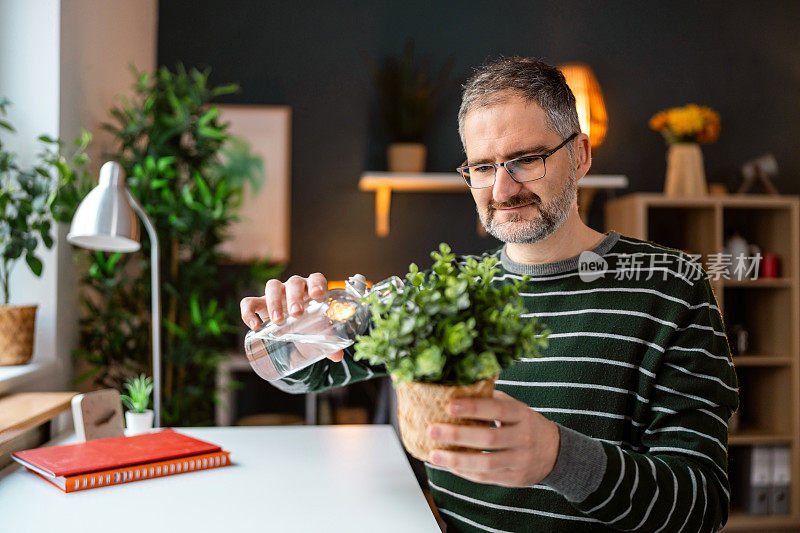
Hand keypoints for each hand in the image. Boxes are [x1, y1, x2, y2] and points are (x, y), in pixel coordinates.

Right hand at [239, 273, 343, 361]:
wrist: (293, 332)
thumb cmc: (310, 326)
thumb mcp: (319, 333)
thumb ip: (330, 342)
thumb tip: (337, 356)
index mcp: (313, 290)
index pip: (316, 279)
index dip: (317, 284)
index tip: (317, 295)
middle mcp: (294, 287)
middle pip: (294, 282)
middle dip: (294, 297)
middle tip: (296, 314)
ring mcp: (276, 294)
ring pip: (272, 286)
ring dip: (274, 302)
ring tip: (277, 321)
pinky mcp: (259, 304)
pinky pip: (249, 302)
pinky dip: (249, 312)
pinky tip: (255, 326)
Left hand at [426, 390, 559, 486]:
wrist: (555, 452)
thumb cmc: (524, 424)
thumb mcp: (515, 407)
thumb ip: (491, 398)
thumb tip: (458, 385)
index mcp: (521, 414)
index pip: (497, 409)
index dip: (473, 407)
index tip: (448, 405)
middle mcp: (523, 437)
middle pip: (489, 438)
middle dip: (457, 435)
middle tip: (432, 430)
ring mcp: (520, 460)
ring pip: (485, 463)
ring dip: (456, 460)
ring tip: (434, 455)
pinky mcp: (515, 479)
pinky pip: (486, 478)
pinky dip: (464, 472)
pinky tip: (449, 465)